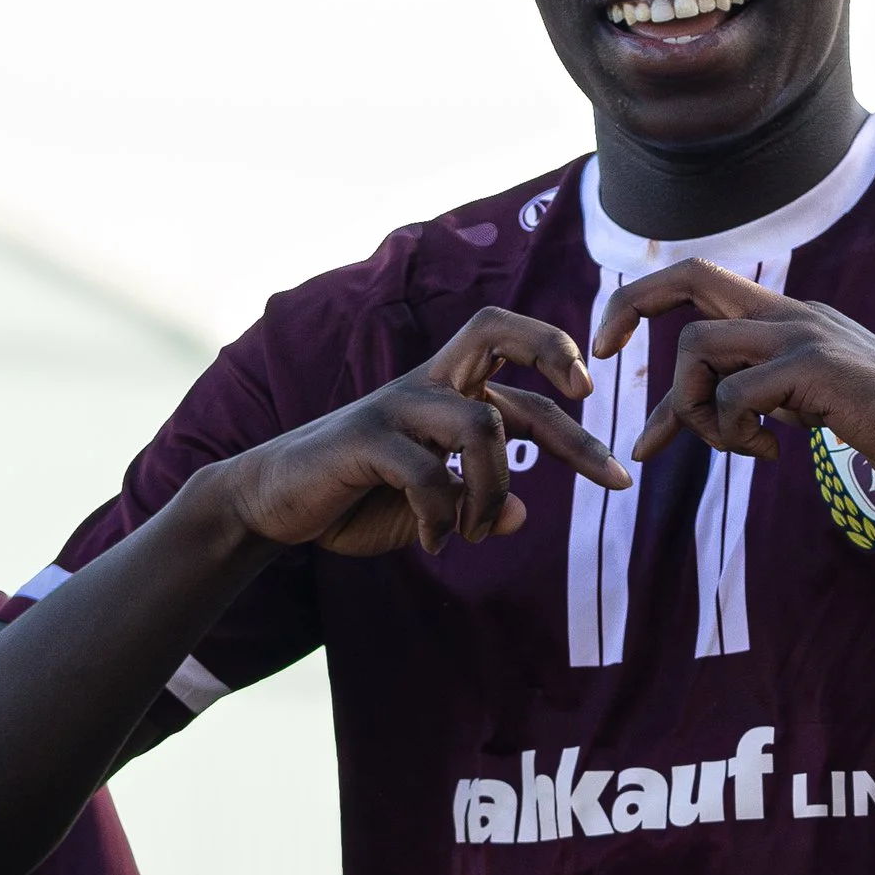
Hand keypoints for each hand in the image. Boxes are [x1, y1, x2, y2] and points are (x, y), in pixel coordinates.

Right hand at [221, 306, 630, 556]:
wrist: (272, 504)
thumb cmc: (355, 497)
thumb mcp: (429, 508)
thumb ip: (474, 505)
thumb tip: (521, 517)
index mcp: (447, 390)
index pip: (515, 360)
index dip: (563, 372)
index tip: (602, 429)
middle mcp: (426, 385)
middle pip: (495, 331)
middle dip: (555, 358)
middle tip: (590, 408)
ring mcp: (394, 406)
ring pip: (481, 424)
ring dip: (492, 491)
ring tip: (475, 531)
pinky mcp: (364, 437)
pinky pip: (428, 473)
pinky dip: (441, 517)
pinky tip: (433, 542)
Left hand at [593, 258, 874, 499]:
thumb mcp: (795, 405)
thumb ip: (738, 402)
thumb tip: (664, 428)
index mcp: (783, 314)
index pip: (696, 277)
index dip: (639, 300)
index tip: (605, 347)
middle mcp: (789, 312)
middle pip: (689, 277)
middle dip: (628, 310)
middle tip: (601, 358)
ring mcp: (804, 335)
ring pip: (698, 351)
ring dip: (695, 410)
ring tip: (738, 444)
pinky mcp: (818, 370)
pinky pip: (736, 396)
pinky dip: (735, 433)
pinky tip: (772, 452)